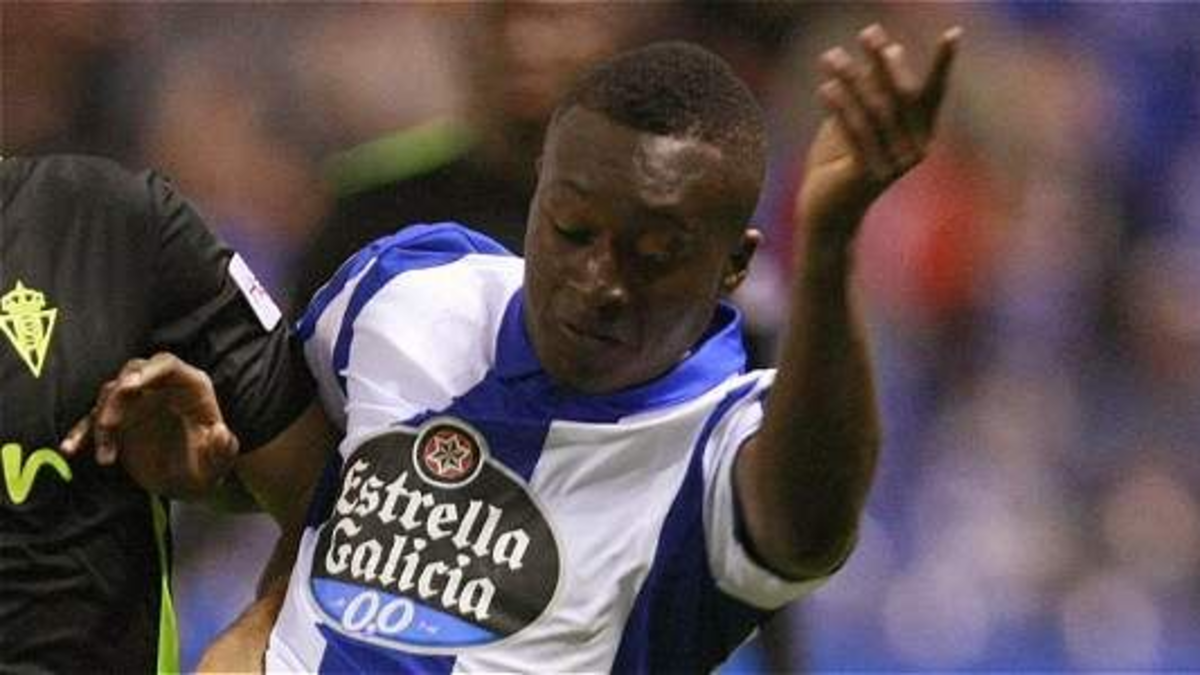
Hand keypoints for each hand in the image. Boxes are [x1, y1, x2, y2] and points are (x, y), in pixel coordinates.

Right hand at [60, 352, 238, 499]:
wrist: (189, 481)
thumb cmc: (208, 466)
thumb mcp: (218, 463)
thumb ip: (222, 449)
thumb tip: (220, 433)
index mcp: (190, 386)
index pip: (167, 364)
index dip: (148, 370)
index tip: (130, 386)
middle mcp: (160, 387)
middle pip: (132, 374)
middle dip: (118, 395)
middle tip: (110, 421)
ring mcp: (136, 402)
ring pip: (109, 397)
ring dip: (102, 422)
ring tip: (107, 456)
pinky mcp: (117, 421)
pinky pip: (93, 420)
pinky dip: (81, 433)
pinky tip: (70, 449)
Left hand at [798, 24, 960, 246]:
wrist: (824, 213)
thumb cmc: (838, 165)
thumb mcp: (856, 121)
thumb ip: (873, 90)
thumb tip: (890, 48)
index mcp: (919, 135)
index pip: (932, 93)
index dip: (943, 64)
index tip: (954, 33)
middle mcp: (915, 149)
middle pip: (902, 96)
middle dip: (884, 62)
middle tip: (867, 32)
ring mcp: (896, 164)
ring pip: (874, 111)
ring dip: (851, 79)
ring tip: (831, 56)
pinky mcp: (870, 174)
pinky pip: (855, 132)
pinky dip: (840, 107)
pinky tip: (825, 87)